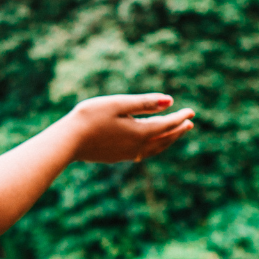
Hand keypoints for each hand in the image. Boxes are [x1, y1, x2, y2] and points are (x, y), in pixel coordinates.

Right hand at [63, 94, 195, 163]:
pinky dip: (153, 148)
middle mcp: (137, 146)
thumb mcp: (118, 104)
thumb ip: (144, 103)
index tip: (191, 111)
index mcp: (140, 132)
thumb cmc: (89, 118)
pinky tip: (149, 146)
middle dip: (178, 130)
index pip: (166, 124)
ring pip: (155, 148)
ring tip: (174, 135)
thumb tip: (170, 101)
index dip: (180, 117)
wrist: (67, 142)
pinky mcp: (116, 157)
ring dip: (167, 140)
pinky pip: (143, 154)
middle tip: (189, 123)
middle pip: (164, 138)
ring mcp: (126, 154)